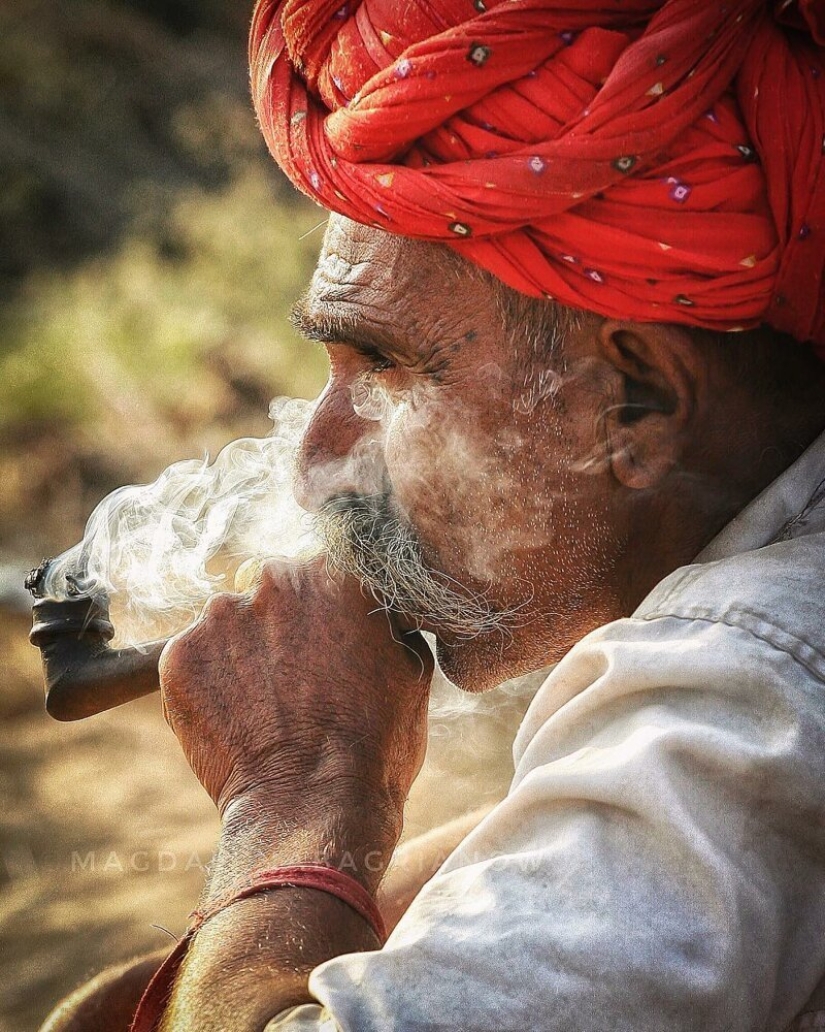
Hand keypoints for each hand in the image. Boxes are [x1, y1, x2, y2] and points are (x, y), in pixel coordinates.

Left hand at [158, 557, 432, 844]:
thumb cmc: (376, 742)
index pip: (323, 568)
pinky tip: (236, 720)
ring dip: (243, 652)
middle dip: (283, 623)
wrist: (314, 806)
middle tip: (299, 678)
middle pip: (272, 589)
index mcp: (337, 570)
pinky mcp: (180, 654)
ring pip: (229, 623)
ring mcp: (221, 615)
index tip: (330, 637)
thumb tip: (374, 610)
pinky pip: (195, 659)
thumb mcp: (411, 667)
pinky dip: (209, 684)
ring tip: (267, 706)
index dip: (326, 605)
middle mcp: (276, 577)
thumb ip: (385, 618)